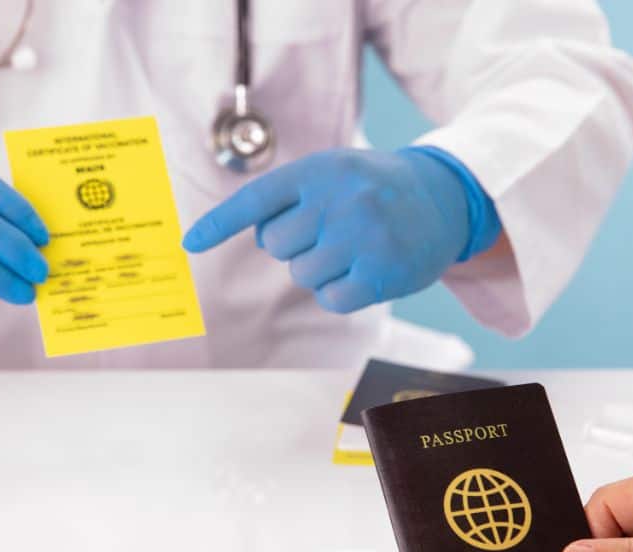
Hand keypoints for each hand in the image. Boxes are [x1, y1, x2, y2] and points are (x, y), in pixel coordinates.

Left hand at [183, 148, 499, 312]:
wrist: (443, 196)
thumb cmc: (374, 187)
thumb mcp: (333, 171)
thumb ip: (291, 196)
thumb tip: (252, 237)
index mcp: (319, 171)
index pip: (256, 201)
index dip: (219, 224)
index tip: (189, 245)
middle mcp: (339, 200)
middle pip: (275, 246)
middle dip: (294, 245)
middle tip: (329, 231)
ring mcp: (361, 237)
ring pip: (302, 275)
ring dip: (319, 269)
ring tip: (352, 248)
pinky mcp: (381, 274)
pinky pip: (330, 299)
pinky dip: (339, 292)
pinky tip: (362, 272)